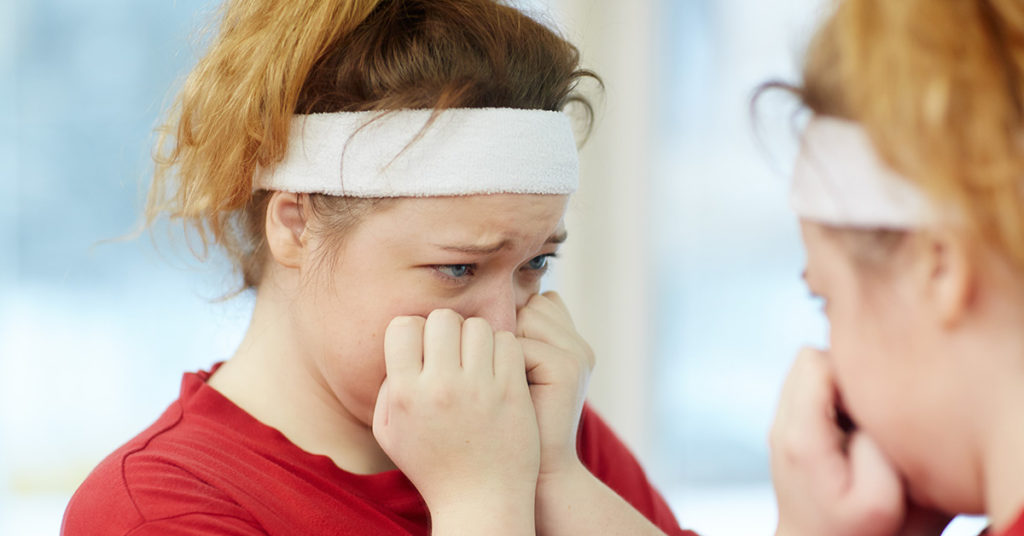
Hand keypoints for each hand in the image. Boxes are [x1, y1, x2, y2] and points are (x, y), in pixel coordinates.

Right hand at [372, 310, 539, 531]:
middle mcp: (440, 387)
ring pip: (478, 326)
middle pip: (442, 318)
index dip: (414, 331)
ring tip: (477, 358)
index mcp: (406, 394)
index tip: (425, 348)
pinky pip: (508, 342)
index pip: (404, 326)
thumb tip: (401, 346)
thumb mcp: (390, 434)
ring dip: (477, 337)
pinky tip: (498, 367)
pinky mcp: (511, 391)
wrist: (479, 501)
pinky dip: (504, 348)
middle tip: (454, 350)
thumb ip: (387, 387)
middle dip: (447, 329)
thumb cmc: (432, 466)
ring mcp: (479, 388)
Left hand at [516, 291, 594, 476]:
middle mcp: (578, 345)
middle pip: (529, 306)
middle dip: (507, 336)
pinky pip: (518, 345)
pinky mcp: (568, 368)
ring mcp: (577, 355)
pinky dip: (503, 369)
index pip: (535, 303)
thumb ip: (509, 342)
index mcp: (570, 343)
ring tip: (509, 389)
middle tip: (505, 382)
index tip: (502, 368)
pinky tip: (510, 399)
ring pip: (524, 319)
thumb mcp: (510, 378)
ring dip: (504, 351)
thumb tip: (477, 312)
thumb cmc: (507, 428)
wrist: (534, 476)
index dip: (512, 328)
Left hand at [771, 347, 916, 535]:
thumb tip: (871, 400)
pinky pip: (813, 392)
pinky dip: (836, 401)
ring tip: (863, 426)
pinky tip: (853, 434)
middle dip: (846, 373)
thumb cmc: (857, 535)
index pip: (817, 361)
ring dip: (841, 388)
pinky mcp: (790, 432)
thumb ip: (877, 442)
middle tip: (871, 413)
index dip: (854, 370)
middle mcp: (781, 424)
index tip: (876, 403)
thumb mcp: (881, 500)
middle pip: (809, 359)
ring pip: (810, 372)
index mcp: (800, 435)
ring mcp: (781, 426)